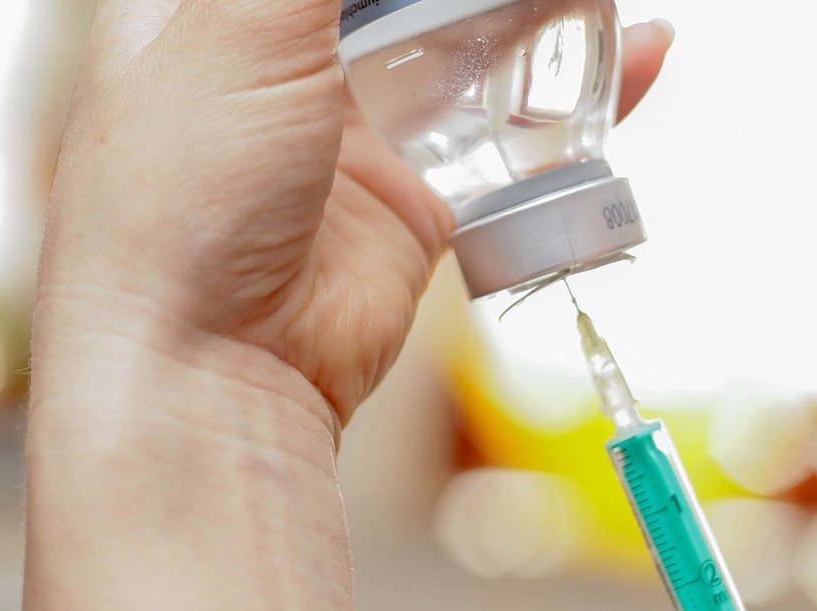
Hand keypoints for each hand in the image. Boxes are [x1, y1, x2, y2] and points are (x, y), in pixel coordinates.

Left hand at [36, 0, 672, 430]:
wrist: (215, 367)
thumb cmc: (179, 202)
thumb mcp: (237, 28)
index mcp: (211, 0)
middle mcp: (287, 57)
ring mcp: (356, 130)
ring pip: (467, 45)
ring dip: (539, 13)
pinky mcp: (414, 199)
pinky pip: (504, 134)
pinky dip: (571, 102)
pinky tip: (637, 56)